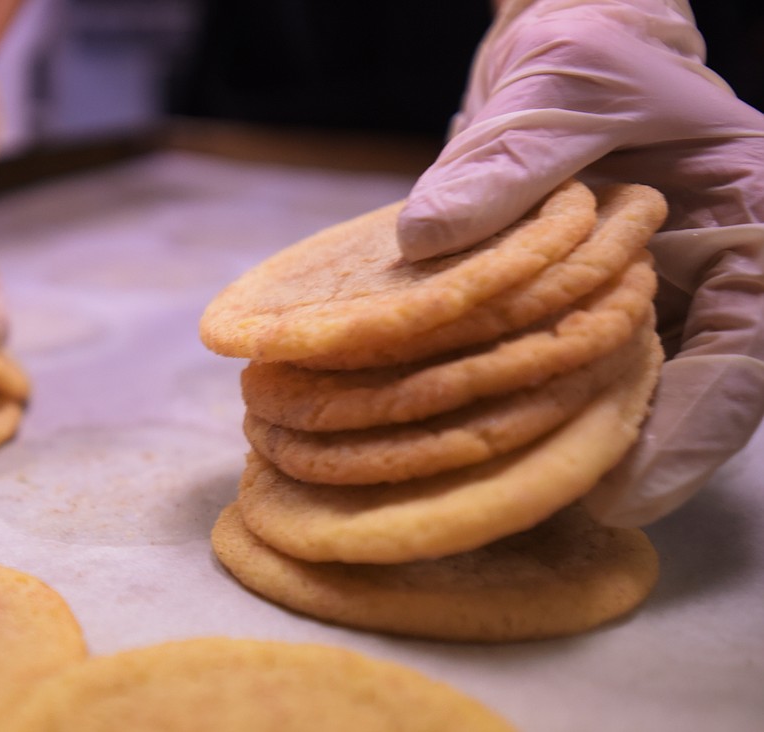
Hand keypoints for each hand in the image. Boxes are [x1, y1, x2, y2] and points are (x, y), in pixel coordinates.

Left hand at [396, 0, 763, 525]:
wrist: (567, 42)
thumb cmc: (596, 47)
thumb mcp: (565, 80)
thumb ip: (514, 154)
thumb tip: (428, 235)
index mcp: (744, 226)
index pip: (744, 348)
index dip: (693, 430)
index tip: (626, 491)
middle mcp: (700, 277)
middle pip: (679, 393)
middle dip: (613, 453)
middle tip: (540, 510)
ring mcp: (640, 296)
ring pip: (614, 390)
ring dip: (557, 436)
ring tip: (489, 487)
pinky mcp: (575, 303)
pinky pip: (553, 362)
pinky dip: (512, 393)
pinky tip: (458, 424)